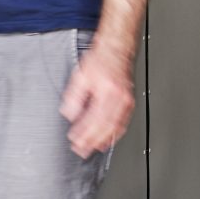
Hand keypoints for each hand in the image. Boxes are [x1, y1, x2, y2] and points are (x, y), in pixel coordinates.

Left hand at [59, 43, 135, 158]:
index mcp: (107, 92)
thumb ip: (74, 96)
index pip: (93, 119)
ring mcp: (126, 102)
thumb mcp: (80, 75)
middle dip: (91, 141)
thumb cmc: (100, 59)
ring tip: (91, 149)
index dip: (83, 133)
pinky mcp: (129, 103)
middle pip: (104, 127)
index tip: (73, 140)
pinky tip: (107, 139)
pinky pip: (123, 123)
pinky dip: (115, 134)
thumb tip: (70, 114)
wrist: (117, 49)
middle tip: (80, 150)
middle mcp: (119, 99)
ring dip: (102, 141)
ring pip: (115, 128)